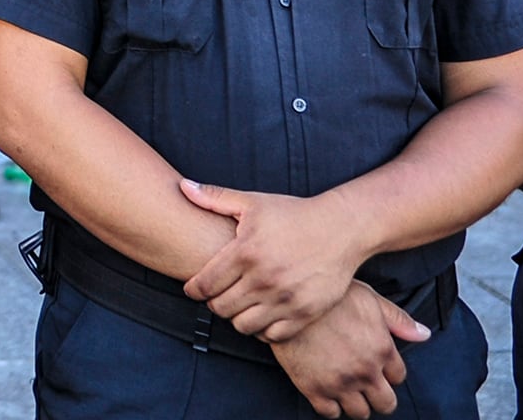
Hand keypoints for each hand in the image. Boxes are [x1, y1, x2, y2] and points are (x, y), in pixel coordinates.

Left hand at [180, 182, 366, 340]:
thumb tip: (182, 187)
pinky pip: (272, 335)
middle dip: (213, 303)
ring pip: (243, 326)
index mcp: (245, 252)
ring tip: (239, 305)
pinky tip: (262, 314)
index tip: (194, 288)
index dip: (193, 289)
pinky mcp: (305, 313)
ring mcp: (285, 299)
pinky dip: (263, 329)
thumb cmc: (292, 214)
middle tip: (217, 295)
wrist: (340, 229)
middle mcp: (264, 279)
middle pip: (220, 308)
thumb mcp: (252, 202)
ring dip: (236, 318)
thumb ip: (214, 197)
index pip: (205, 285)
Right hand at [267, 280, 423, 418]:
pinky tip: (327, 390)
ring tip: (347, 388)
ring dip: (356, 403)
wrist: (285, 299)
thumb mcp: (368, 298)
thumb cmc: (328, 295)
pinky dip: (330, 406)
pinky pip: (330, 413)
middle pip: (385, 404)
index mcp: (382, 349)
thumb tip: (424, 334)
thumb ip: (398, 319)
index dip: (389, 372)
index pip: (399, 377)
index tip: (377, 366)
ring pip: (360, 413)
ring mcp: (339, 383)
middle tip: (366, 384)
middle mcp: (365, 371)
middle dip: (379, 395)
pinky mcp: (313, 389)